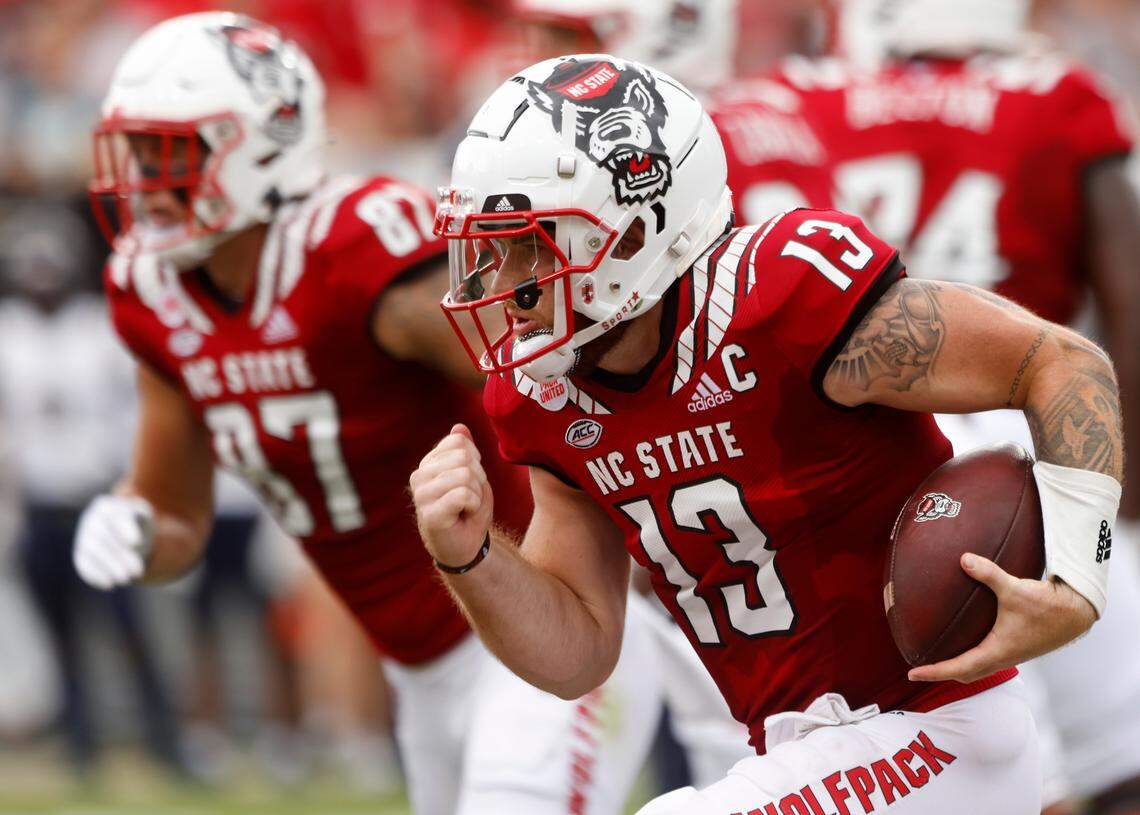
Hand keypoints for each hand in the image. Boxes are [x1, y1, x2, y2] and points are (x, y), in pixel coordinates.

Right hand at [73, 494, 154, 589]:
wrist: (126, 530)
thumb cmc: (137, 522)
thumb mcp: (143, 516)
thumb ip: (139, 522)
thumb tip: (133, 545)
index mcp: (106, 506)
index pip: (113, 516)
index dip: (125, 529)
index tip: (137, 542)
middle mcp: (91, 520)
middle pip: (104, 537)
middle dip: (121, 555)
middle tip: (138, 571)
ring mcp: (83, 537)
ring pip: (93, 552)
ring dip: (110, 567)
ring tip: (127, 580)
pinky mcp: (81, 554)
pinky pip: (83, 565)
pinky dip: (94, 576)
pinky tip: (109, 585)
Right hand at [410, 424, 493, 569]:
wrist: (466, 547)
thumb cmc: (469, 510)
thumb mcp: (473, 475)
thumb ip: (466, 451)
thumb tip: (459, 427)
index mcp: (428, 463)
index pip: (459, 441)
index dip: (476, 461)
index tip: (471, 482)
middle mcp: (419, 476)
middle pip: (464, 457)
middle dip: (478, 478)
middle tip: (470, 498)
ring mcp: (421, 494)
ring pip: (465, 474)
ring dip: (477, 493)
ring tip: (466, 507)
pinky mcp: (429, 513)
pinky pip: (464, 494)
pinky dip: (474, 505)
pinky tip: (463, 515)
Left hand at [908, 553, 1095, 682]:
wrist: (1076, 612)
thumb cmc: (1047, 604)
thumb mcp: (1014, 588)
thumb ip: (988, 573)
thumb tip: (963, 559)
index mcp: (998, 651)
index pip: (959, 668)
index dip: (934, 672)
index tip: (912, 673)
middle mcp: (1002, 657)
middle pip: (965, 675)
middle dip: (941, 674)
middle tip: (918, 670)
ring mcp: (1010, 654)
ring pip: (977, 669)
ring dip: (956, 668)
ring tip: (936, 658)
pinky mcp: (1016, 648)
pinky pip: (987, 659)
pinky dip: (970, 657)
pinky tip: (964, 640)